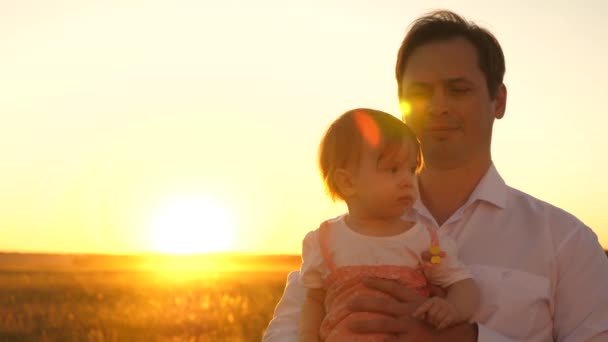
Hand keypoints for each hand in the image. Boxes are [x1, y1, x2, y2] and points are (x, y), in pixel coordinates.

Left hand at [347, 277, 476, 340]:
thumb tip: (426, 269)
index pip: (395, 288)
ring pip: (383, 325)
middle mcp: (411, 314)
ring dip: (365, 325)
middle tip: (348, 303)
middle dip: (364, 303)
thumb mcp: (437, 304)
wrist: (459, 338)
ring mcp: (410, 330)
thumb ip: (427, 293)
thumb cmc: (446, 322)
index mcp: (416, 302)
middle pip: (383, 306)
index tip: (363, 279)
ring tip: (350, 324)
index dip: (378, 282)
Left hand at [412, 297, 458, 329]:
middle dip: (429, 320)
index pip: (425, 306)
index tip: (413, 316)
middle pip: (431, 314)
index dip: (419, 311)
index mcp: (434, 300)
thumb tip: (415, 315)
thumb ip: (423, 311)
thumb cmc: (440, 310)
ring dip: (435, 324)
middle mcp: (441, 302)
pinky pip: (444, 322)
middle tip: (431, 322)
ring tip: (435, 324)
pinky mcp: (453, 314)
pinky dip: (440, 326)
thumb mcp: (432, 308)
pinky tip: (439, 327)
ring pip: (438, 318)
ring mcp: (448, 308)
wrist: (457, 308)